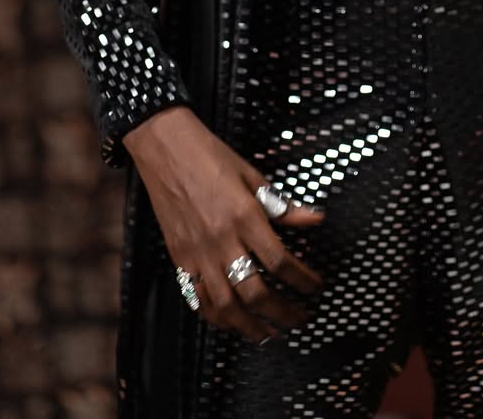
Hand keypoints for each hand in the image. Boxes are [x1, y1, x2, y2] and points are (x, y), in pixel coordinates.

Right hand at [123, 105, 326, 345]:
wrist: (166, 149)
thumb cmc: (211, 157)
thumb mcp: (253, 176)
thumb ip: (283, 206)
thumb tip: (315, 220)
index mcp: (244, 216)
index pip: (280, 261)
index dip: (302, 280)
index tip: (316, 288)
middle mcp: (221, 240)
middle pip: (255, 292)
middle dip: (282, 313)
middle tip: (299, 319)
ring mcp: (198, 254)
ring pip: (225, 306)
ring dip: (250, 326)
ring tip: (269, 333)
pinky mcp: (179, 259)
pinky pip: (198, 299)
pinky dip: (217, 317)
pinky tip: (231, 322)